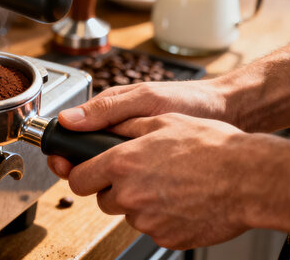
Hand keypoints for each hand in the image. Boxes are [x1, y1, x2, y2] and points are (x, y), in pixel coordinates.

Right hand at [49, 79, 230, 177]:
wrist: (227, 114)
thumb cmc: (189, 99)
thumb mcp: (146, 99)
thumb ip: (107, 108)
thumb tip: (68, 118)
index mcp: (109, 111)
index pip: (73, 133)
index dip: (64, 151)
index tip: (62, 165)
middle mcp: (116, 131)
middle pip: (86, 157)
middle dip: (84, 170)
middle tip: (91, 180)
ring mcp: (132, 149)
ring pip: (106, 172)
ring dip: (107, 181)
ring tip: (117, 186)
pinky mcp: (148, 165)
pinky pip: (128, 178)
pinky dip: (128, 185)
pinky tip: (134, 190)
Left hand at [57, 113, 261, 248]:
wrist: (250, 178)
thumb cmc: (211, 145)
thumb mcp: (162, 120)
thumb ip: (122, 126)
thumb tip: (94, 125)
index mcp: (122, 164)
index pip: (78, 179)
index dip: (81, 174)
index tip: (85, 172)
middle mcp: (130, 195)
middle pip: (103, 200)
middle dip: (114, 188)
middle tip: (142, 173)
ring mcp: (148, 221)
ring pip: (129, 214)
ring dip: (140, 202)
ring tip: (170, 183)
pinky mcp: (167, 237)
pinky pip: (154, 227)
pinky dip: (162, 216)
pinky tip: (182, 199)